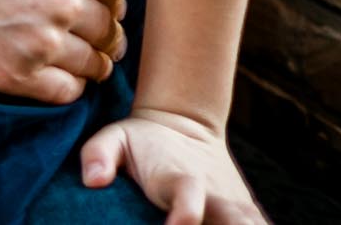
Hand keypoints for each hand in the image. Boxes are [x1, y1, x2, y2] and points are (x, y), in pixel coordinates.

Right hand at [0, 0, 127, 102]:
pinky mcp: (16, 75)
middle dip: (99, 26)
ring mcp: (41, 42)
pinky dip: (66, 84)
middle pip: (108, 27)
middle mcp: (64, 2)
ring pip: (94, 64)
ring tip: (69, 51)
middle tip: (80, 27)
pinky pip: (67, 92)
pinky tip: (50, 70)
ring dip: (88, 59)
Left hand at [81, 109, 265, 223]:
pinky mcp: (248, 215)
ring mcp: (236, 206)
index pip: (188, 195)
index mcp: (180, 178)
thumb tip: (92, 180)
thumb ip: (99, 154)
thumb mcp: (114, 136)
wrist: (185, 124)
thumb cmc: (142, 141)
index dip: (186, 212)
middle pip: (235, 221)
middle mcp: (215, 195)